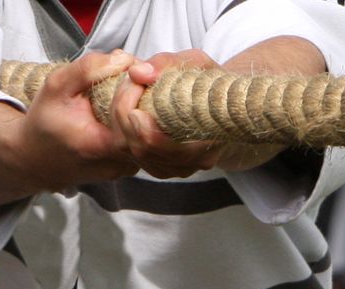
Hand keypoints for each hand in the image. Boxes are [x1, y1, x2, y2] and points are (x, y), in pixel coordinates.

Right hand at [7, 48, 139, 189]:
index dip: (134, 90)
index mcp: (99, 146)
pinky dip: (138, 120)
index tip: (127, 72)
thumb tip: (125, 59)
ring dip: (142, 106)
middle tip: (133, 75)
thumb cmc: (44, 122)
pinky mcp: (128, 168)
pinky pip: (143, 140)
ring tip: (125, 91)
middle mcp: (118, 164)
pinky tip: (124, 108)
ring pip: (148, 133)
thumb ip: (88, 69)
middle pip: (148, 125)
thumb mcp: (56, 86)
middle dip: (144, 94)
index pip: (136, 118)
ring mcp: (125, 169)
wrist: (35, 159)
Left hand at [110, 49, 223, 178]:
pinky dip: (122, 129)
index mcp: (205, 146)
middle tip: (127, 81)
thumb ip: (169, 64)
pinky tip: (127, 106)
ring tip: (126, 89)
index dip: (140, 123)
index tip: (135, 88)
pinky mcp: (159, 168)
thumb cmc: (212, 84)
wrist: (225, 106)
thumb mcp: (199, 64)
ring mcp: (173, 170)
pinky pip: (129, 155)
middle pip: (140, 149)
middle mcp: (189, 164)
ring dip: (119, 119)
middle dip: (124, 112)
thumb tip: (137, 72)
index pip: (160, 146)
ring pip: (130, 153)